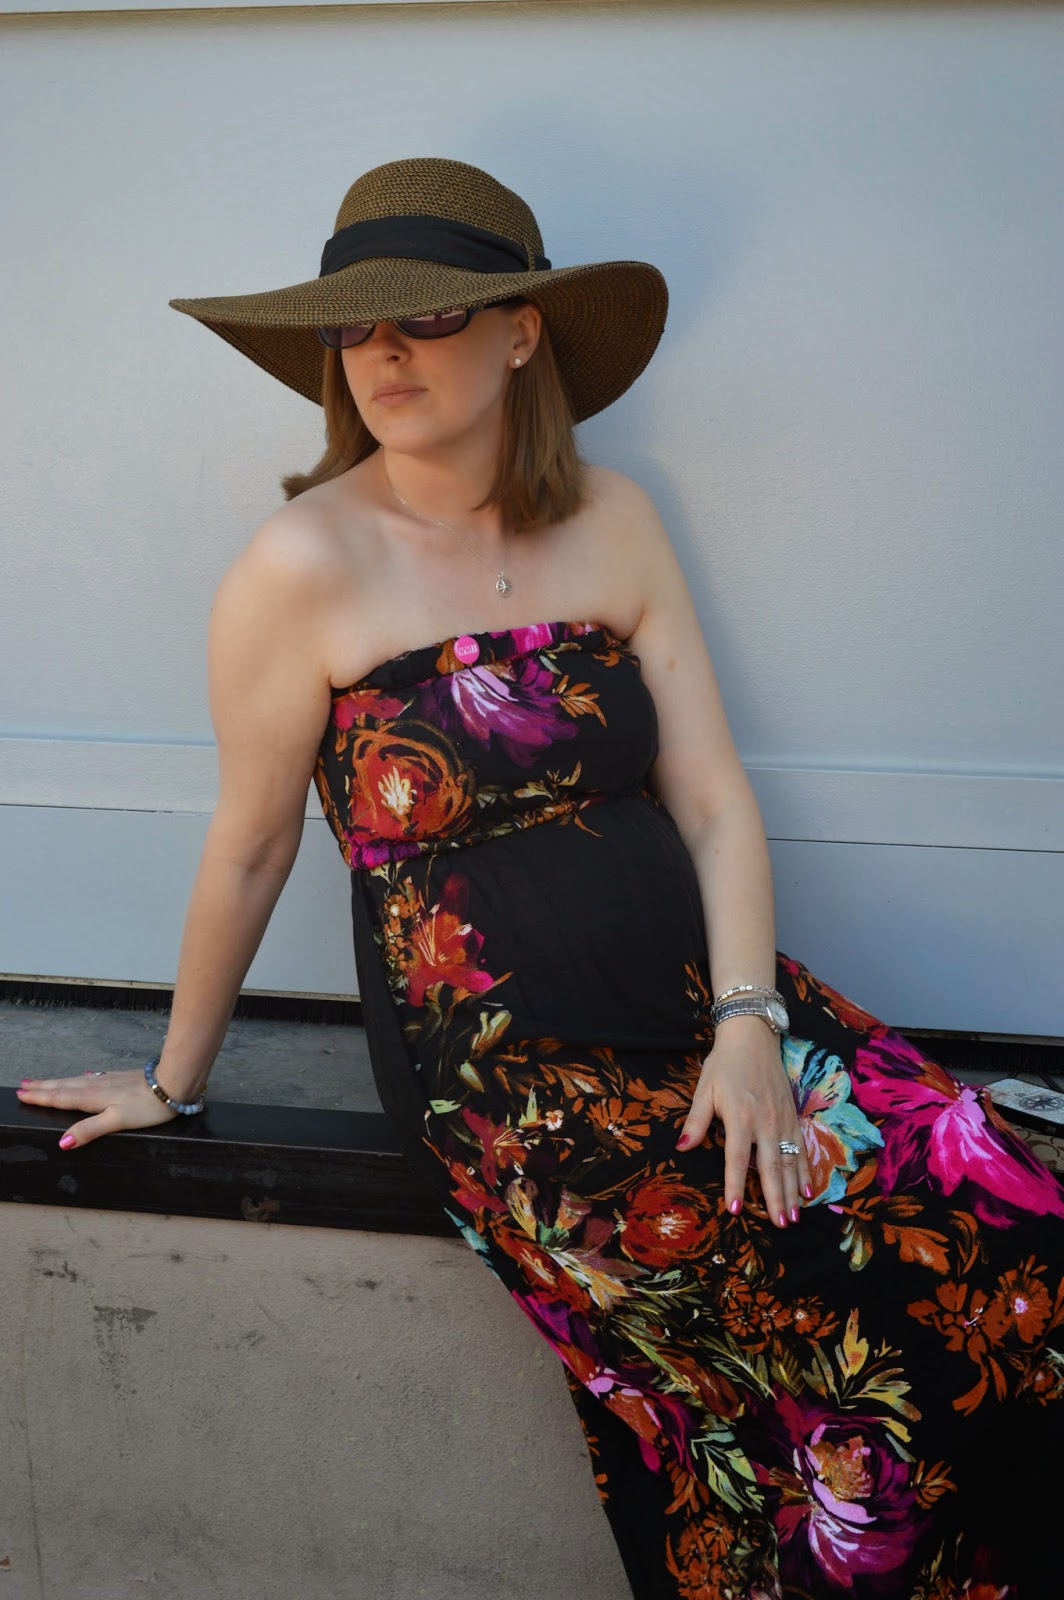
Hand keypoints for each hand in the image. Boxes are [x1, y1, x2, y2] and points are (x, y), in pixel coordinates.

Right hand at [15, 1068, 181, 1147]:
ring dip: (56, 1082)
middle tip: (22, 1085)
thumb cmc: (147, 1105)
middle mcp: (96, 1086)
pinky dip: (76, 1079)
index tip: (21, 1094)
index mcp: (92, 1097)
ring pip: (75, 1081)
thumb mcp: (116, 1121)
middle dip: (42, 1087)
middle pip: (63, 1086)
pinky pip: (89, 1078)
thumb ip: (89, 1130)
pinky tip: (81, 1078)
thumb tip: (61, 1142)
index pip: (60, 1098)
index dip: (40, 1097)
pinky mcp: (119, 1078)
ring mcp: (108, 1080)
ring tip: (42, 1082)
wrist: (173, 1082)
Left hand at [675, 1018, 810, 1227]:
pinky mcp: (793, 1116)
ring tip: (794, 1217)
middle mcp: (765, 1122)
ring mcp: (783, 1120)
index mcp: (740, 1117)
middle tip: (780, 1225)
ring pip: (790, 1162)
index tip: (735, 1210)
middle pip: (771, 1167)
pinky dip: (805, 1171)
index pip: (737, 1159)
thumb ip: (696, 1121)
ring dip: (793, 1191)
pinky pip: (801, 1148)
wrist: (753, 1037)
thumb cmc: (724, 1064)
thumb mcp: (704, 1090)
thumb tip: (682, 1148)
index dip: (736, 1186)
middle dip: (775, 1198)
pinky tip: (808, 1191)